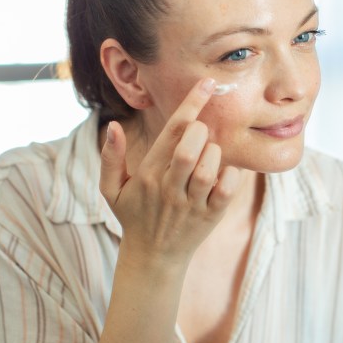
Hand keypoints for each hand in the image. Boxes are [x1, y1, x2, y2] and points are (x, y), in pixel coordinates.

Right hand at [99, 77, 239, 270]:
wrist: (153, 259)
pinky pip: (228, 189)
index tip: (207, 83)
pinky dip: (231, 175)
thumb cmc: (135, 215)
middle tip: (202, 132)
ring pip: (209, 169)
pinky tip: (223, 173)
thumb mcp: (112, 190)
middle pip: (189, 148)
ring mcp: (192, 204)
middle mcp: (169, 188)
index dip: (191, 103)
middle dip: (201, 130)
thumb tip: (112, 126)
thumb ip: (111, 158)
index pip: (172, 132)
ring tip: (209, 154)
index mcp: (148, 174)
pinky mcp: (211, 216)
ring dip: (214, 153)